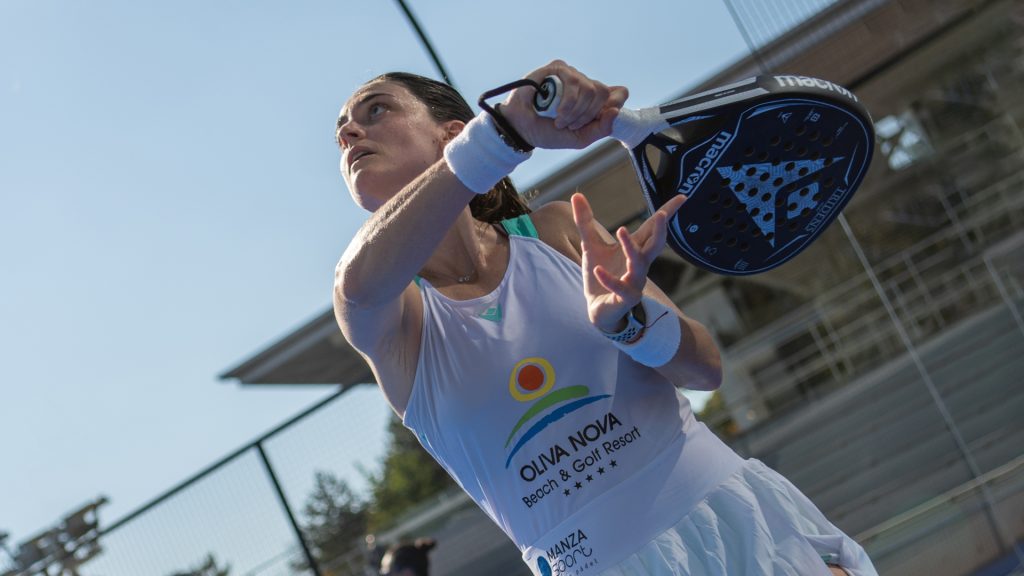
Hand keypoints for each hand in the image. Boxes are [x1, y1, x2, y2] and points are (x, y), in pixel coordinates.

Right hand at [501, 60, 627, 149]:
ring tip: (559, 120)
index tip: (605, 114)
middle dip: (588, 115)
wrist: (521, 129)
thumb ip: (601, 129)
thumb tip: (615, 110)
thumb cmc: (548, 133)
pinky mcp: (557, 68)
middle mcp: (584, 84)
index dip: (618, 101)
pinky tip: (557, 112)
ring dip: (575, 112)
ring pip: (590, 89)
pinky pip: (574, 82)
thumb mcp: (580, 138)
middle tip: (570, 125)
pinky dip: (568, 103)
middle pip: (603, 92)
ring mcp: (571, 75)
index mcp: (593, 100)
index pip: (619, 92)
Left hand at [571, 192, 686, 331]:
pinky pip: (619, 287)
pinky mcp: (625, 297)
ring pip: (639, 264)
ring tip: (621, 229)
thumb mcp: (590, 244)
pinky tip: (598, 270)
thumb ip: (585, 221)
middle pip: (655, 244)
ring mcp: (634, 281)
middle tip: (662, 215)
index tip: (682, 198)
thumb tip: (576, 194)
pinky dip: (609, 279)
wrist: (598, 308)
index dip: (667, 212)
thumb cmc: (600, 273)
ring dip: (631, 248)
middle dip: (660, 230)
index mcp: (634, 248)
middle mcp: (639, 263)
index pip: (652, 227)